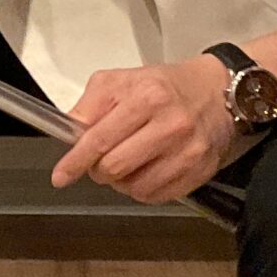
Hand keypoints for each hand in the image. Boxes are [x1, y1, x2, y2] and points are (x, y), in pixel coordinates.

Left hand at [52, 56, 238, 201]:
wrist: (216, 93)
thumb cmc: (166, 87)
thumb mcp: (122, 80)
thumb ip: (90, 104)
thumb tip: (70, 131)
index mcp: (147, 97)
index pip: (99, 139)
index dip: (75, 161)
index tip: (61, 175)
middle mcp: (170, 125)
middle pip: (114, 168)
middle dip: (98, 169)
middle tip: (101, 159)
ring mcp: (188, 151)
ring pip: (135, 187)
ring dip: (121, 181)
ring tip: (128, 161)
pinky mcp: (199, 171)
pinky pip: (156, 196)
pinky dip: (143, 188)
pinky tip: (146, 170)